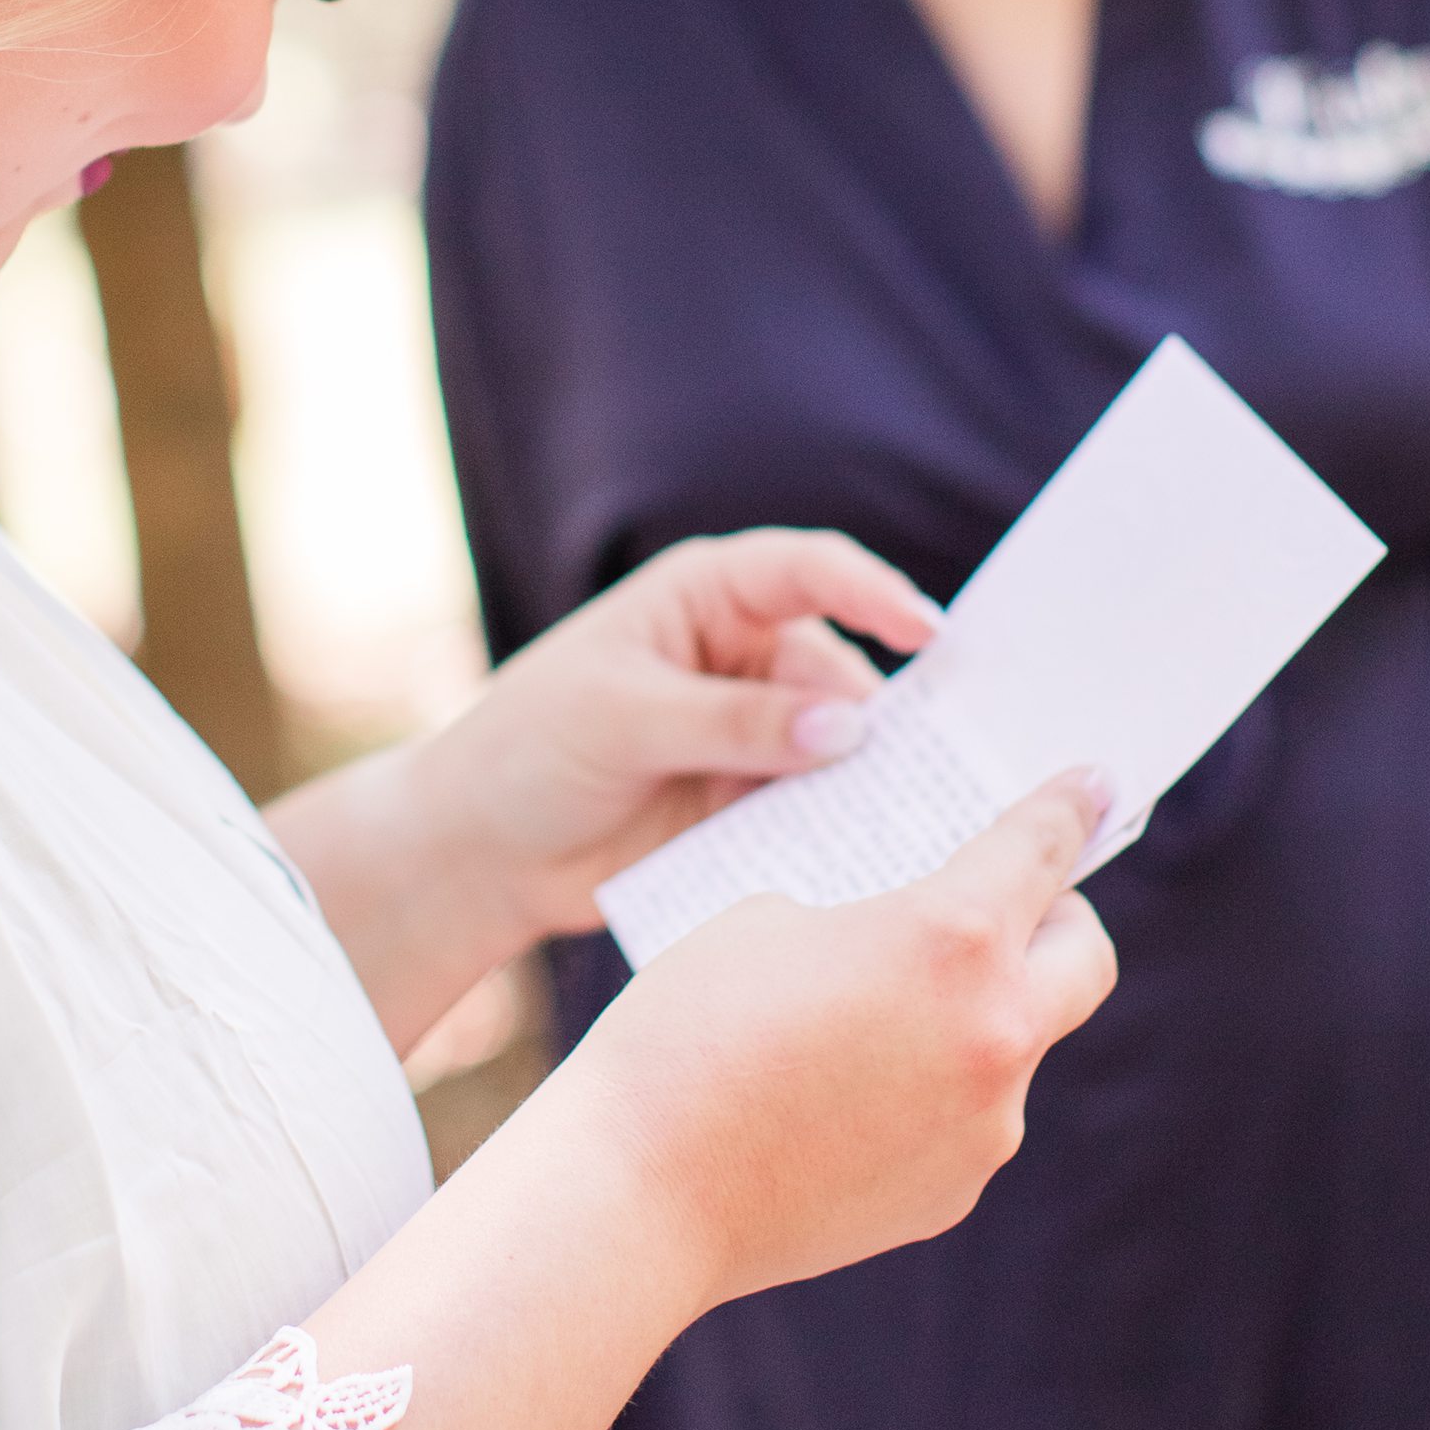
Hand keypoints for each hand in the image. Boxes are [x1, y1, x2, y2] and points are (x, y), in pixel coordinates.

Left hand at [407, 529, 944, 950]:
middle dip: (889, 715)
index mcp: (708, 597)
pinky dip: (849, 830)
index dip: (873, 592)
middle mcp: (746, 656)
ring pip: (845, 750)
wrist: (480, 854)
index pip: (808, 573)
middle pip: (843, 672)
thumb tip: (848, 729)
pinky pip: (823, 812)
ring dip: (875, 782)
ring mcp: (758, 735)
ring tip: (922, 819)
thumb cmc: (531, 750)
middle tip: (948, 761)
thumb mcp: (623, 719)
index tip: (928, 633)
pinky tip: (881, 857)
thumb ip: (732, 722)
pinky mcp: (756, 804)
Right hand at [560, 772, 1117, 1310]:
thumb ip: (868, 923)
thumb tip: (904, 958)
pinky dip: (926, 1090)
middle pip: (1086, 960)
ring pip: (1014, 1045)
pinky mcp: (950, 1194)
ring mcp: (982, 1128)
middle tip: (1009, 907)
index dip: (1071, 807)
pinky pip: (963, 1117)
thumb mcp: (771, 921)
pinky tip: (840, 1095)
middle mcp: (994, 1033)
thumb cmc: (686, 1030)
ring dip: (973, 1015)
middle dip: (1058, 920)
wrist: (637, 1192)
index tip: (1094, 785)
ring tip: (872, 1017)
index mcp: (953, 937)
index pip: (1042, 849)